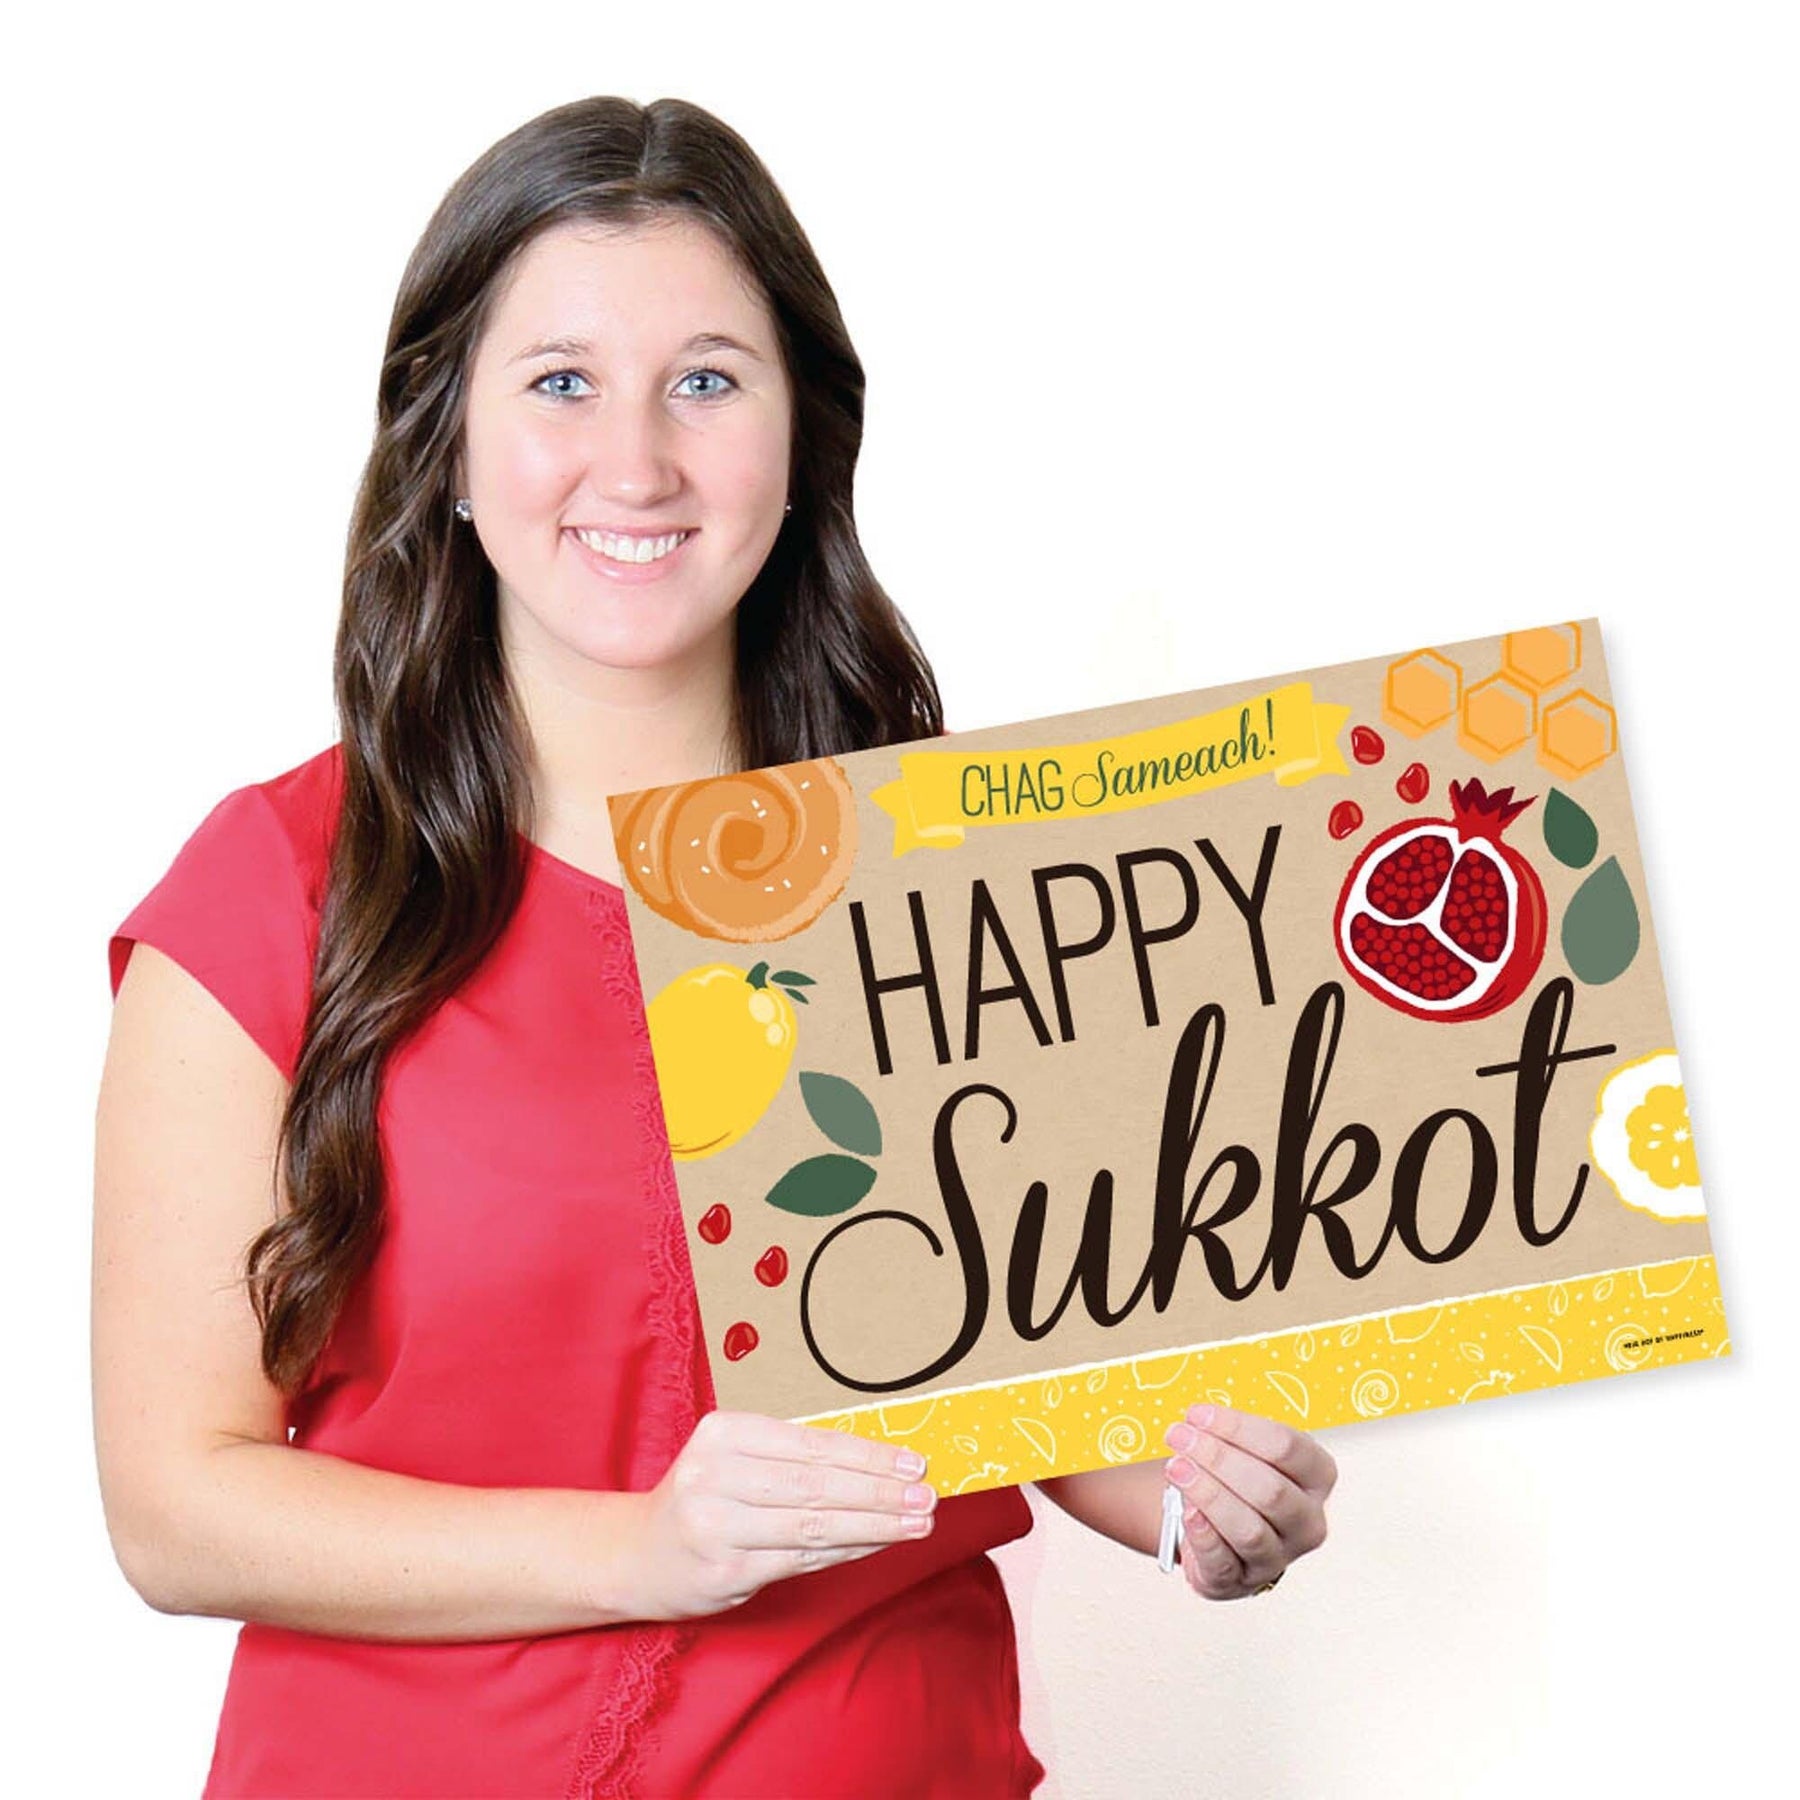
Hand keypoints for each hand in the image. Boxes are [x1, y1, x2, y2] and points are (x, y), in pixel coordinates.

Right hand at [628, 1410, 938, 1621]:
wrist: (637, 1554)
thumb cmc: (704, 1497)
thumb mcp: (734, 1458)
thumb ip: (792, 1456)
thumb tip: (878, 1461)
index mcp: (723, 1433)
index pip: (810, 1444)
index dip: (867, 1455)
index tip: (913, 1462)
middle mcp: (715, 1476)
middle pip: (816, 1484)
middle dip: (880, 1491)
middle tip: (928, 1494)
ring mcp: (718, 1527)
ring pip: (814, 1524)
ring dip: (875, 1524)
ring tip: (919, 1521)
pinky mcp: (726, 1571)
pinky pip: (802, 1559)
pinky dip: (848, 1550)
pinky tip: (879, 1542)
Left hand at [1162, 1403, 1335, 1600]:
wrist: (1224, 1536)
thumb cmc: (1238, 1481)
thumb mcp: (1247, 1451)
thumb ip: (1231, 1434)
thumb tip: (1195, 1419)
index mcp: (1317, 1477)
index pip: (1287, 1447)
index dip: (1238, 1428)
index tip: (1197, 1414)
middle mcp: (1308, 1521)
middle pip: (1271, 1490)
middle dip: (1219, 1458)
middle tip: (1178, 1436)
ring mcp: (1279, 1557)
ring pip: (1249, 1529)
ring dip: (1208, 1494)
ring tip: (1175, 1468)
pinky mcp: (1242, 1581)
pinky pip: (1223, 1561)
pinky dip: (1203, 1535)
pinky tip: (1186, 1511)